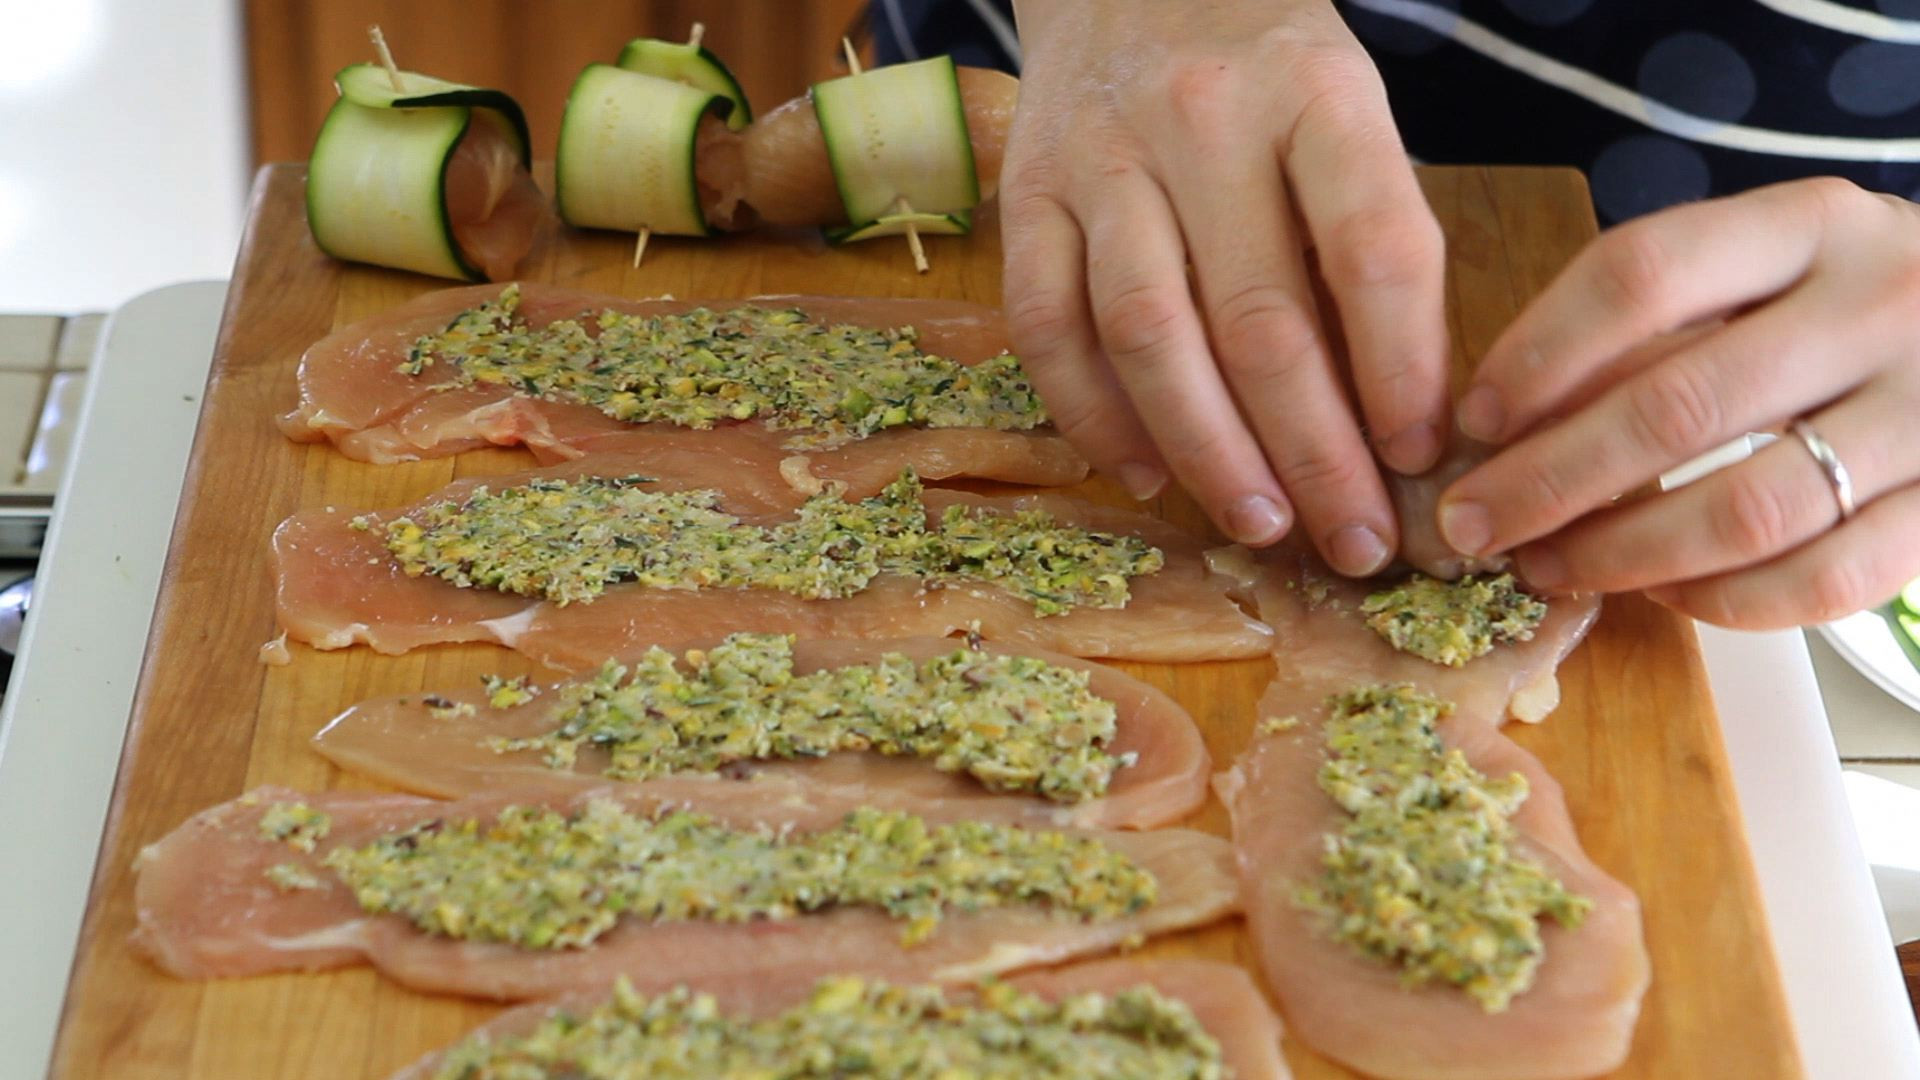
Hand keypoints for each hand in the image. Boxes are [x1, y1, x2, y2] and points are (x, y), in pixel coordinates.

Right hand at [1000, 0, 1447, 575]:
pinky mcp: (1027, 195)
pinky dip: (1094, 416)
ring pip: (1149, 335)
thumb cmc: (1263, 69)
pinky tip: (1146, 475)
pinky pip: (1048, 327)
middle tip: (1353, 541)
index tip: (1420, 456)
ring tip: (1259, 523)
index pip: (1374, 250)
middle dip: (1314, 452)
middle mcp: (1203, 121)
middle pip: (1260, 319)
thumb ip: (1366, 239)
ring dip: (1208, 450)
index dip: (1403, 371)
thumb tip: (1394, 419)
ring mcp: (1101, 158)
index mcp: (1316, 91)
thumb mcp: (1346, 114)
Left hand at [1438, 178, 1919, 628]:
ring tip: (1546, 567)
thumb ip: (1658, 320)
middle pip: (1678, 404)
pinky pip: (1826, 578)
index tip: (1474, 417)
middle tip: (1471, 525)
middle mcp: (1877, 303)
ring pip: (1746, 507)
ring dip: (1622, 553)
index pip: (1643, 273)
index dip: (1539, 351)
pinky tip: (1664, 595)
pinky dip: (1727, 602)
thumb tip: (1504, 420)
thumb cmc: (1849, 305)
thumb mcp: (1768, 268)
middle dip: (1549, 479)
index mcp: (1809, 224)